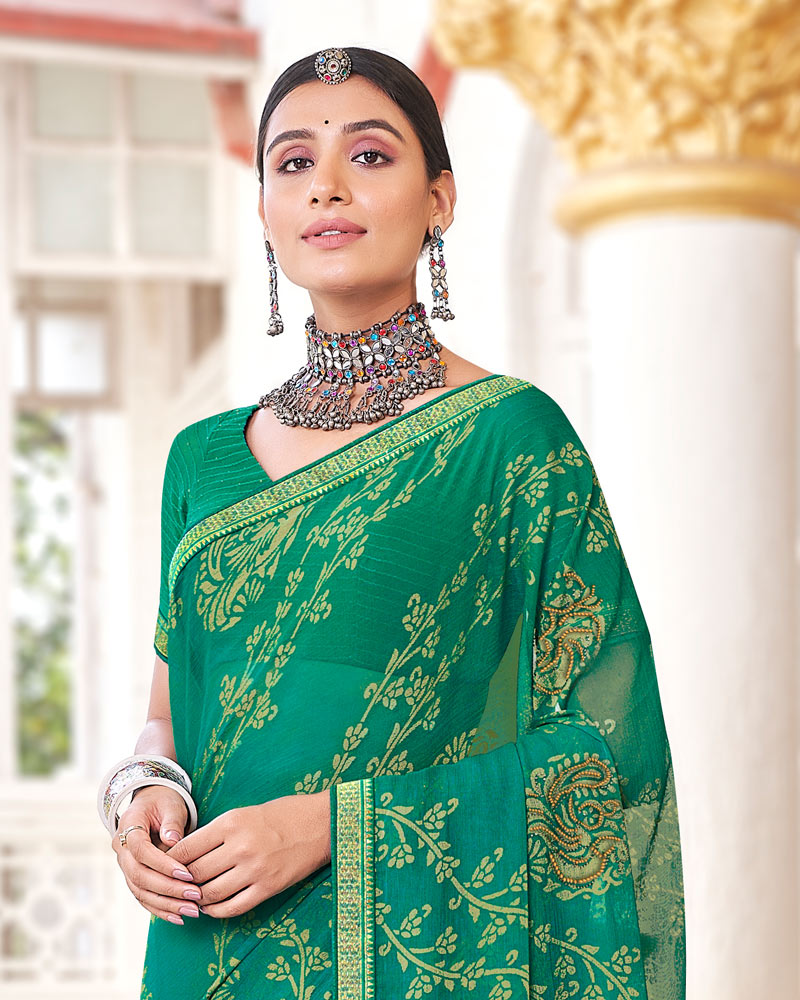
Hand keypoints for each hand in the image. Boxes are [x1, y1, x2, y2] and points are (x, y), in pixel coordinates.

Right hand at [112, 785, 200, 925]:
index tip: (187, 873)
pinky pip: (143, 898)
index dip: (162, 864)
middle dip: (168, 888)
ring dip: (166, 904)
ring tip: (192, 910)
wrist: (152, 804)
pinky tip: (179, 917)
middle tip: (195, 895)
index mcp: (128, 827)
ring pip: (140, 891)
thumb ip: (171, 821)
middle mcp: (121, 850)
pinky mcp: (134, 878)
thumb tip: (173, 841)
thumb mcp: (171, 804)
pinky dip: (160, 909)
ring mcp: (126, 866)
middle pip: (139, 876)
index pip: (141, 850)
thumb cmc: (164, 801)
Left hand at [166, 789, 330, 917]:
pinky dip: (216, 911)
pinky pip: (232, 908)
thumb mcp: (245, 812)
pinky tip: (211, 907)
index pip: (186, 848)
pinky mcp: (268, 887)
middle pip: (194, 873)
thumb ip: (218, 832)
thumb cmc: (282, 813)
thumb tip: (188, 853)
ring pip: (210, 893)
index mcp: (231, 822)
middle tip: (173, 887)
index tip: (163, 867)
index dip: (170, 862)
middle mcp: (240, 846)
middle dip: (180, 883)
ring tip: (190, 898)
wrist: (321, 823)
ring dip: (196, 899)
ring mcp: (254, 869)